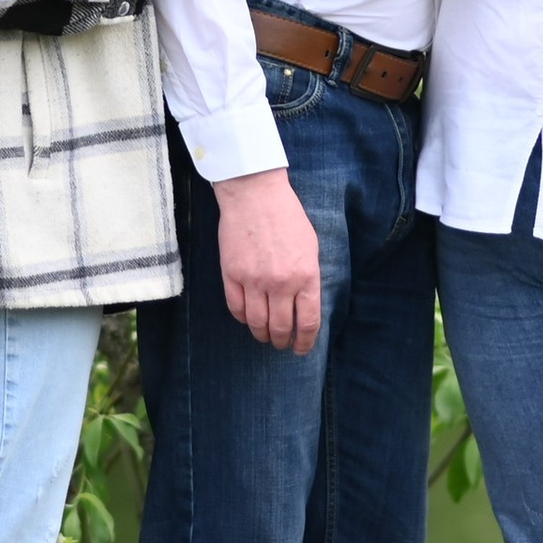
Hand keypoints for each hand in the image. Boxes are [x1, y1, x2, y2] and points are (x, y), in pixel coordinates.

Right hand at [213, 168, 321, 352]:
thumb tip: (304, 306)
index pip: (308, 322)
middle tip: (282, 344)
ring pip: (257, 322)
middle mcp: (280, 283)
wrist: (255, 194)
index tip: (302, 348)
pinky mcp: (232, 274)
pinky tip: (248, 319)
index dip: (305, 341)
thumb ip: (308, 277)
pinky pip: (236, 308)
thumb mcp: (310, 247)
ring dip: (262, 334)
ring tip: (264, 336)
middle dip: (282, 341)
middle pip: (281, 327)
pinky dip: (243, 319)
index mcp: (306, 276)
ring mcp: (254, 280)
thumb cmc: (287, 216)